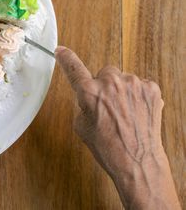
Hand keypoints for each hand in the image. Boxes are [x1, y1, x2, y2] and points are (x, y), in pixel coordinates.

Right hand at [55, 46, 179, 208]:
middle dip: (104, 86)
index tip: (61, 51)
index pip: (73, 68)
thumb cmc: (109, 147)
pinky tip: (136, 112)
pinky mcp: (150, 89)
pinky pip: (139, 85)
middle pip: (104, 73)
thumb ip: (83, 103)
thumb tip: (90, 95)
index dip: (66, 58)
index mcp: (89, 92)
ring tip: (124, 114)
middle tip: (107, 107)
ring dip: (122, 92)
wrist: (137, 161)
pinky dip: (137, 96)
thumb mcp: (82, 126)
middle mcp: (111, 83)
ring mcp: (133, 84)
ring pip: (122, 80)